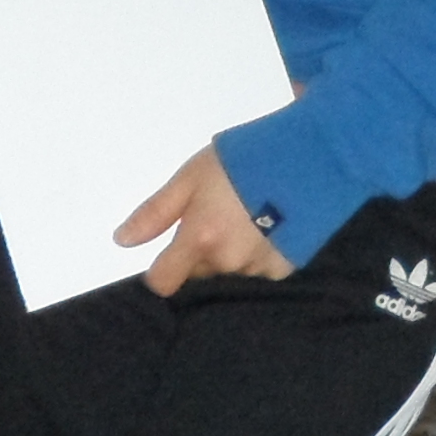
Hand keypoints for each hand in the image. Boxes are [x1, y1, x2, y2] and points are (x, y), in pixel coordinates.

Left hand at [115, 145, 289, 294]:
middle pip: (200, 272)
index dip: (163, 267)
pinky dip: (261, 253)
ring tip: (252, 215)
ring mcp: (260, 268)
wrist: (314, 154)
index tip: (172, 248)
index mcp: (201, 239)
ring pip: (231, 271)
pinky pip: (261, 270)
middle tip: (221, 213)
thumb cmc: (247, 157)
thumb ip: (157, 211)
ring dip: (233, 252)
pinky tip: (273, 225)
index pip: (163, 282)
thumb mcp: (193, 174)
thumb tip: (122, 240)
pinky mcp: (287, 267)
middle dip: (203, 250)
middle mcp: (228, 262)